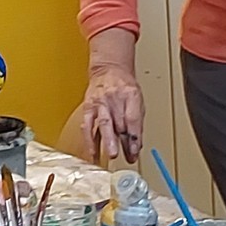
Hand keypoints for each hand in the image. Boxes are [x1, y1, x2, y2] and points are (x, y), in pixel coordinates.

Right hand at [74, 36, 145, 163]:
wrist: (108, 70)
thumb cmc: (124, 86)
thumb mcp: (137, 100)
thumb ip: (137, 122)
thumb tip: (136, 145)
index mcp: (131, 95)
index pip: (134, 119)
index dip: (135, 137)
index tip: (136, 151)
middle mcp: (115, 98)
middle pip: (119, 122)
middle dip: (122, 141)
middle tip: (125, 155)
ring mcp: (100, 102)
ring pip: (103, 124)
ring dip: (107, 141)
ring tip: (111, 155)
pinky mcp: (88, 107)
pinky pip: (88, 125)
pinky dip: (90, 140)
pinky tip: (93, 152)